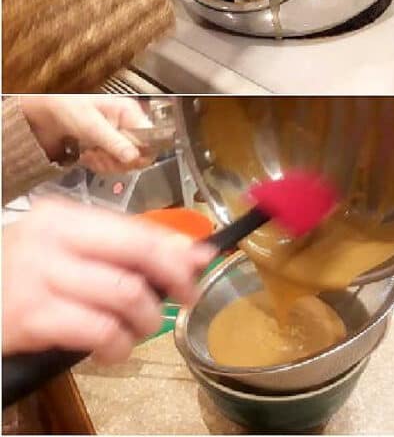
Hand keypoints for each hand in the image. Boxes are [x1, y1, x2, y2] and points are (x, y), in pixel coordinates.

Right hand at [2, 200, 214, 363]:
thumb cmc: (18, 273)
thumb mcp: (64, 249)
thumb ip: (120, 247)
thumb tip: (188, 253)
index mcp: (65, 217)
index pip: (136, 229)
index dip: (176, 249)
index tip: (202, 263)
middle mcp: (52, 240)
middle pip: (136, 255)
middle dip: (173, 278)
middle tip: (186, 298)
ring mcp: (39, 279)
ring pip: (123, 295)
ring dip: (146, 318)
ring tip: (143, 327)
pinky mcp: (30, 319)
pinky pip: (96, 330)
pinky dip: (117, 344)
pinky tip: (115, 348)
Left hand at [18, 95, 153, 172]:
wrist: (43, 114)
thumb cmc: (66, 107)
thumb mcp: (92, 125)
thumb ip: (114, 141)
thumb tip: (134, 156)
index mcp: (129, 113)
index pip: (150, 136)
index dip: (141, 151)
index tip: (128, 159)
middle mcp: (125, 126)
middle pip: (138, 154)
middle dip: (117, 159)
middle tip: (102, 154)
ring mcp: (114, 140)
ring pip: (123, 163)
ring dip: (104, 162)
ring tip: (91, 153)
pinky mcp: (103, 150)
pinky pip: (109, 166)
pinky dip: (96, 165)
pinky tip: (87, 156)